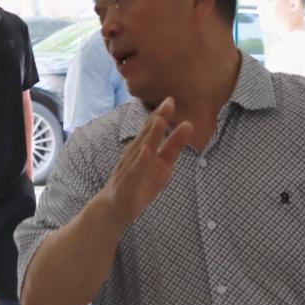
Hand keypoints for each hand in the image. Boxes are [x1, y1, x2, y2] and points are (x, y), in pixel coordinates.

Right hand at [99, 98, 190, 222]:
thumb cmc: (141, 182)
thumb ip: (174, 145)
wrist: (116, 206)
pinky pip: (136, 169)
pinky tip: (147, 150)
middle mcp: (136, 153)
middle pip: (148, 133)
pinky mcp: (128, 181)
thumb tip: (188, 125)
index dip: (162, 114)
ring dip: (151, 134)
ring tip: (160, 120)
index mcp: (145, 147)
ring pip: (142, 148)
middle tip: (169, 101)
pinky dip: (141, 159)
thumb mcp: (163, 163)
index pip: (153, 128)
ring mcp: (130, 166)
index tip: (172, 99)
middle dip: (158, 118)